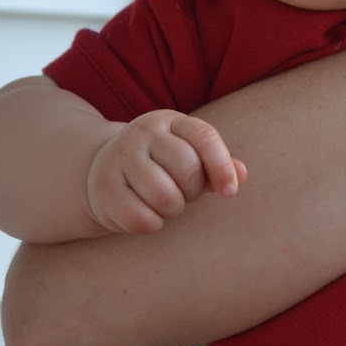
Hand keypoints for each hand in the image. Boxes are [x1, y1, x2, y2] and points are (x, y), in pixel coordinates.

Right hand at [86, 109, 247, 234]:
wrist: (103, 170)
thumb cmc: (161, 166)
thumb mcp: (190, 158)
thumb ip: (218, 166)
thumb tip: (242, 175)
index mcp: (171, 121)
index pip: (205, 137)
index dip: (222, 166)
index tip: (230, 192)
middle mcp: (143, 132)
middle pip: (186, 168)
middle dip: (192, 191)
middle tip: (184, 194)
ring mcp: (119, 157)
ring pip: (164, 195)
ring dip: (173, 209)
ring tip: (166, 203)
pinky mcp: (103, 187)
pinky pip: (140, 217)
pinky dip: (152, 224)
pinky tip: (148, 216)